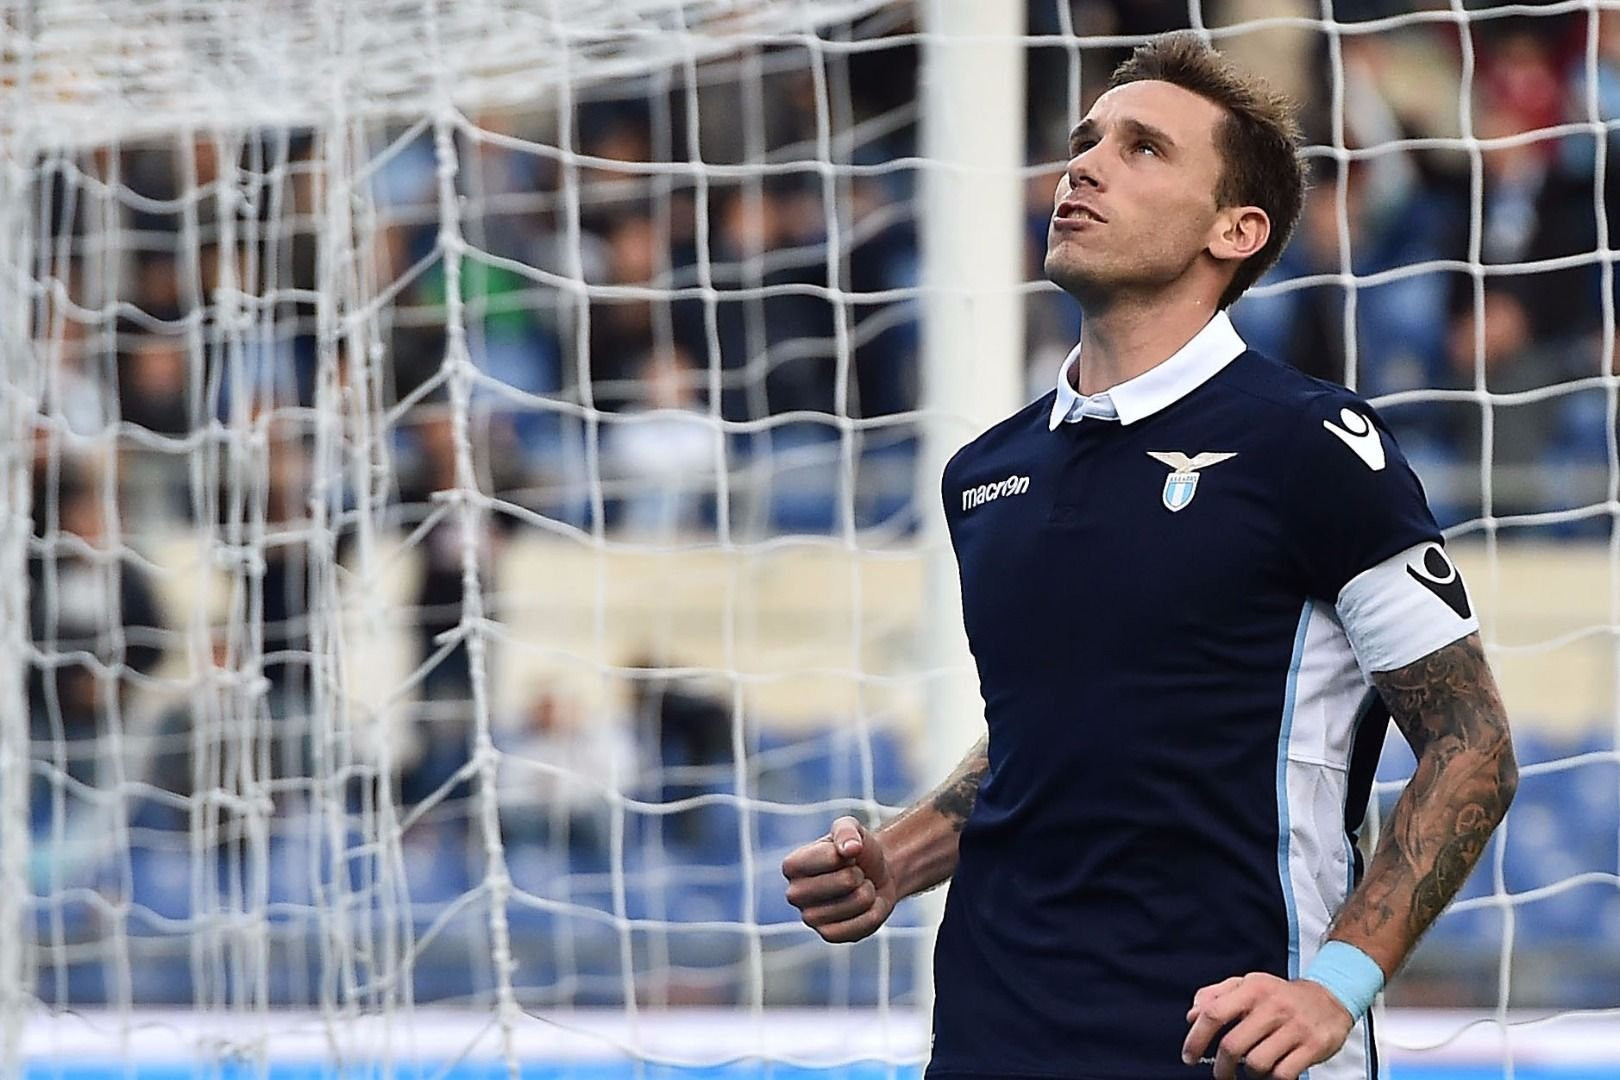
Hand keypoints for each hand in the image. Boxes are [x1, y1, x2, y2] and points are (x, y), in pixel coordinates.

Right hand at [781, 816, 896, 942]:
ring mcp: (809, 918)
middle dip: (860, 874)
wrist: (872, 875)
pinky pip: (860, 926)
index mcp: (792, 865)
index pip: (831, 858)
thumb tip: (851, 849)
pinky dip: (872, 914)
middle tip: (854, 874)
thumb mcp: (851, 828)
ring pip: (857, 903)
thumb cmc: (856, 850)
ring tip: (859, 888)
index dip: (848, 853)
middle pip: (846, 881)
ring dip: (868, 893)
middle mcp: (794, 893)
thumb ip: (847, 830)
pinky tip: (863, 907)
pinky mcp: (828, 935)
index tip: (844, 854)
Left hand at [1181, 972, 1353, 1079]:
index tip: (1189, 1056)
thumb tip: (1192, 1016)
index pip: (1213, 1013)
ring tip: (1252, 1068)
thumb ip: (1215, 996)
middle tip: (1221, 1073)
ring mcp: (1294, 1027)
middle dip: (1221, 1067)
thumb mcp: (1247, 985)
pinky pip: (1282, 1074)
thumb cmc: (1279, 995)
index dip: (1196, 1038)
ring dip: (1249, 1073)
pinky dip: (1271, 1079)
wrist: (1330, 998)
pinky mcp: (1313, 1046)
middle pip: (1232, 1046)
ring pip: (1256, 1063)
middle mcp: (1272, 1006)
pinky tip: (1270, 1073)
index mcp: (1252, 989)